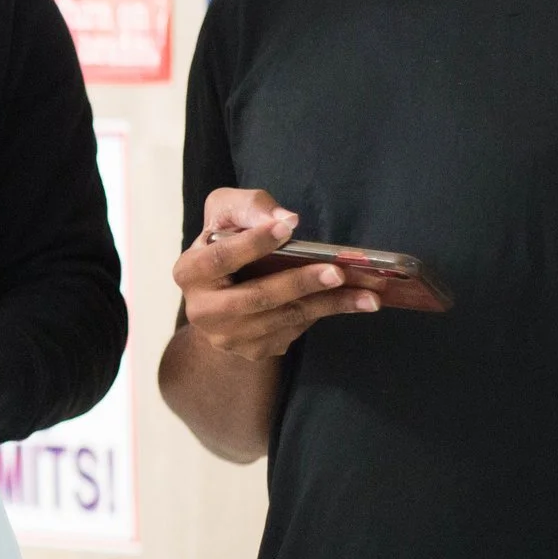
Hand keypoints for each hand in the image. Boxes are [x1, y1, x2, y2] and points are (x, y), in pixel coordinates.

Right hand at [174, 188, 379, 362]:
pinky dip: (326, 314)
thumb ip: (250, 207)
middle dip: (300, 283)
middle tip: (337, 271)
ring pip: (283, 319)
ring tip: (368, 293)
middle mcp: (202, 311)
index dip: (252, 244)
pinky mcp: (253, 351)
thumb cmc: (228, 241)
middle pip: (256, 297)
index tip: (288, 228)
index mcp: (189, 272)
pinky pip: (294, 331)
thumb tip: (286, 218)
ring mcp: (228, 337)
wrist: (221, 293)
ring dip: (329, 304)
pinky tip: (354, 302)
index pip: (220, 257)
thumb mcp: (229, 212)